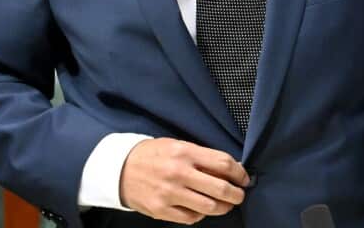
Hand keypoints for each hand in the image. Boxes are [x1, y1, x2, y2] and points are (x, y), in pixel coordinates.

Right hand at [118, 137, 249, 223]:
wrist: (120, 168)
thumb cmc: (152, 155)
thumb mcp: (177, 145)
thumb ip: (202, 156)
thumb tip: (230, 169)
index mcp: (184, 152)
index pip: (223, 164)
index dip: (239, 173)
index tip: (243, 178)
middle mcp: (178, 173)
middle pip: (221, 188)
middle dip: (237, 194)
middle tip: (240, 195)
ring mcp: (169, 194)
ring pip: (209, 207)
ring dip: (223, 207)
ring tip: (225, 204)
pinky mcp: (161, 210)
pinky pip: (192, 218)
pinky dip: (201, 215)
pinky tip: (201, 208)